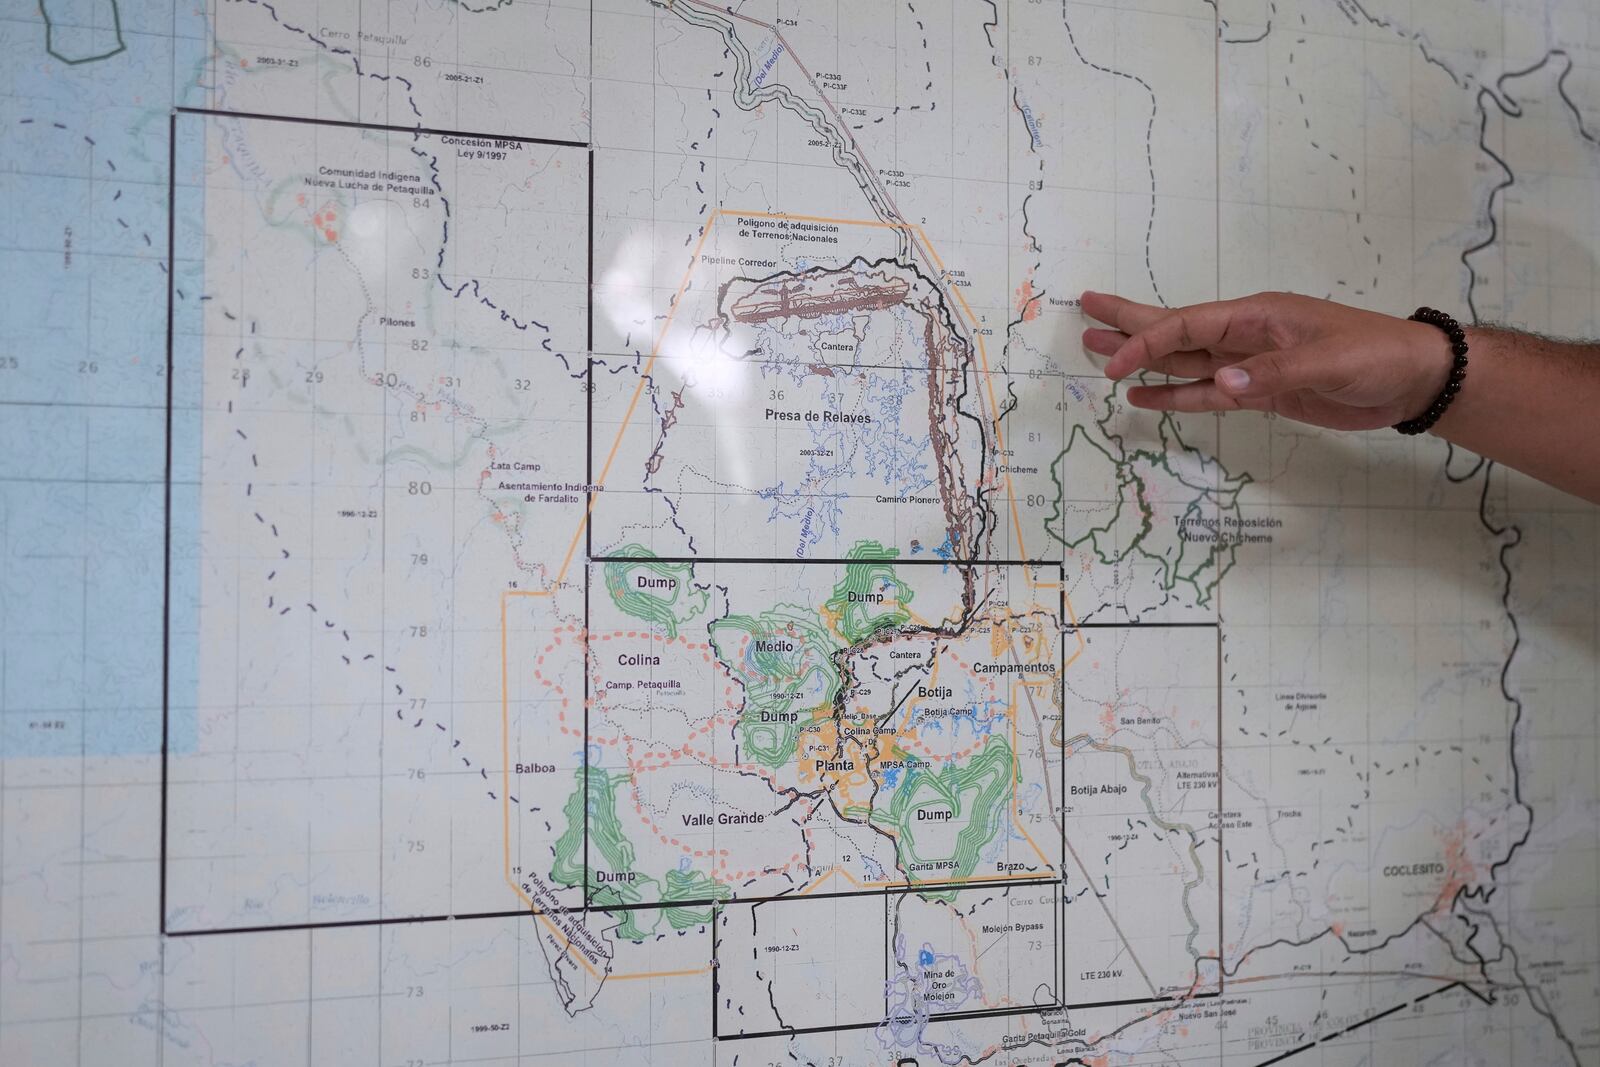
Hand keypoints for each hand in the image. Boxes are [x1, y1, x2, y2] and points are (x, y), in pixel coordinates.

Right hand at [1080, 290, 1456, 430]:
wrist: (1413, 379)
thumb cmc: (1377, 357)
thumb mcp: (1330, 361)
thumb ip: (1273, 373)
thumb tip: (1222, 385)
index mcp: (1257, 316)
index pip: (1187, 326)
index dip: (1146, 342)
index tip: (1113, 364)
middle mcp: (1245, 335)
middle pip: (1175, 329)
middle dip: (1129, 322)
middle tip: (1084, 308)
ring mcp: (1249, 364)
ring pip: (1183, 361)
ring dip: (1142, 358)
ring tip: (1097, 350)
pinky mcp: (1260, 391)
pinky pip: (1206, 393)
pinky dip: (1174, 395)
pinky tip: (1144, 396)